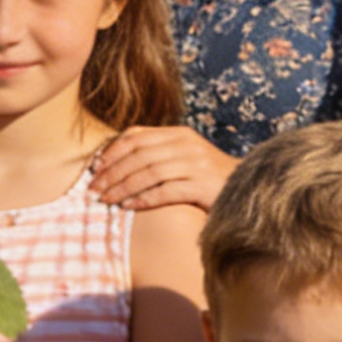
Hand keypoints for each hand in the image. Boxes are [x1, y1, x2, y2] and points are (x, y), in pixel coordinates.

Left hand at [91, 127, 235, 213]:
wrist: (247, 190)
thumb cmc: (206, 178)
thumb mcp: (182, 156)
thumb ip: (155, 152)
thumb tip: (113, 158)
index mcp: (179, 134)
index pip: (137, 137)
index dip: (112, 152)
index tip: (94, 169)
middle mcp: (187, 145)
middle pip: (139, 155)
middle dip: (112, 172)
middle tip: (94, 189)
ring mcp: (197, 165)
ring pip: (149, 173)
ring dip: (123, 187)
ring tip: (107, 200)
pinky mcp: (203, 186)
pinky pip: (166, 192)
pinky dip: (144, 199)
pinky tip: (129, 207)